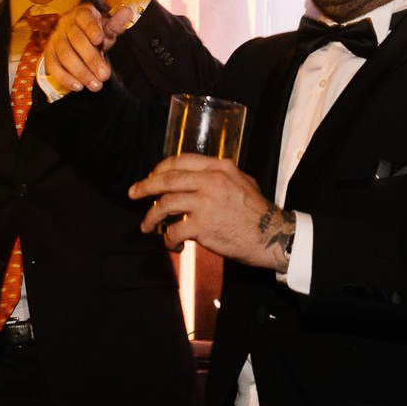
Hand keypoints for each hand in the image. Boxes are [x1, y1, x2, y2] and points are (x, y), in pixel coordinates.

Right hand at [43, 3, 131, 92]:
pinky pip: (53, 66)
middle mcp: (65, 24)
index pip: (85, 18)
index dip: (91, 29)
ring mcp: (55, 39)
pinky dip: (65, 78)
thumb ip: (115, 25)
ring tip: (95, 85)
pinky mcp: (49, 54)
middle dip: (91, 59)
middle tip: (104, 75)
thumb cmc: (96, 34)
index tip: (100, 40)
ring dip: (80, 72)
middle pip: (76, 40)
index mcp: (81, 14)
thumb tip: (127, 12)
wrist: (78, 40)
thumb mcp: (107, 28)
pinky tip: (78, 87)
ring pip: (65, 55)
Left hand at [129, 154, 295, 270]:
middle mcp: (211, 180)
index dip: (160, 169)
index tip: (151, 177)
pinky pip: (174, 230)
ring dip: (152, 217)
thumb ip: (219, 176)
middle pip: (167, 179)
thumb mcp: (242, 181)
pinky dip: (168, 239)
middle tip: (133, 194)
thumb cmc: (257, 212)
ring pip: (165, 204)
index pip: (180, 161)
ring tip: (148, 226)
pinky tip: (172, 244)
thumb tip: (196, 178)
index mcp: (219, 167)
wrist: (273, 235)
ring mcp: (206, 203)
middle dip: (145, 187)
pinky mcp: (203, 226)